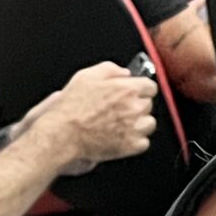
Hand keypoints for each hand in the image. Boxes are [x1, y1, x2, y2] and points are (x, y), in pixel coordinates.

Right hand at [43, 61, 157, 166]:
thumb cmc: (72, 107)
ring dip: (139, 123)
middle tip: (120, 109)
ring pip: (149, 123)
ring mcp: (135, 128)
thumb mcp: (86, 76)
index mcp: (127, 89)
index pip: (150, 86)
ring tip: (121, 123)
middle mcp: (134, 108)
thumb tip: (124, 73)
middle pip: (148, 104)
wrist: (65, 134)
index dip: (141, 89)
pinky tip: (121, 136)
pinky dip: (135, 141)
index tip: (135, 92)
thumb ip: (109, 69)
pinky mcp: (132, 146)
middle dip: (137, 105)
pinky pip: (144, 142)